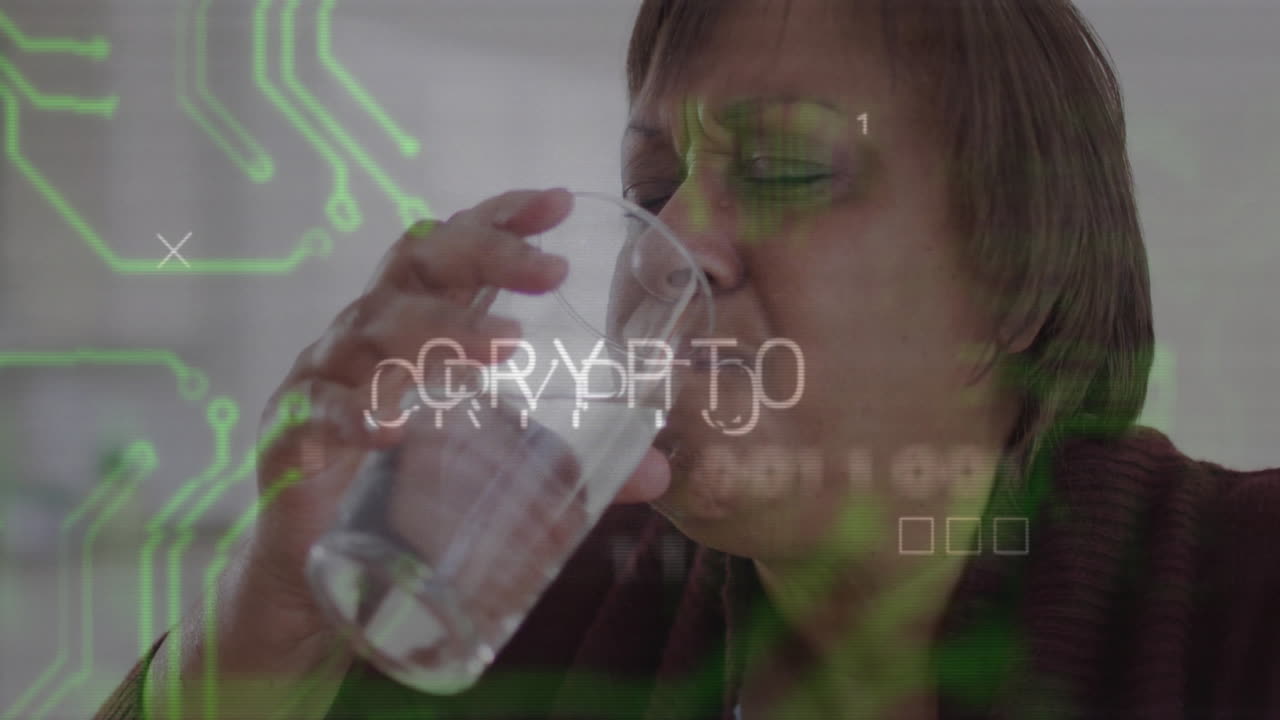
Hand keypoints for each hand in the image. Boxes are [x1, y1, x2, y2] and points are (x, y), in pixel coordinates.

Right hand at [247, 188, 672, 632]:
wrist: (324, 573)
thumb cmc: (408, 493)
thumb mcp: (497, 469)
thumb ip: (569, 466)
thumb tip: (660, 474)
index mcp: (417, 327)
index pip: (454, 248)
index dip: (500, 217)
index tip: (559, 202)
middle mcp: (369, 337)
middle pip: (418, 265)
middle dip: (485, 254)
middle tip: (552, 272)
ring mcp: (326, 381)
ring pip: (372, 328)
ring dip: (439, 330)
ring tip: (505, 347)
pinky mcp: (291, 437)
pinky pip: (316, 413)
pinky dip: (352, 416)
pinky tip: (391, 430)